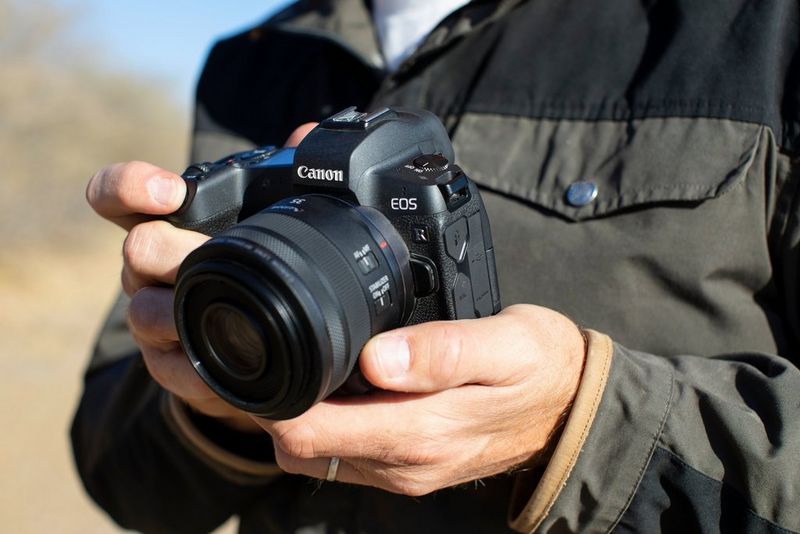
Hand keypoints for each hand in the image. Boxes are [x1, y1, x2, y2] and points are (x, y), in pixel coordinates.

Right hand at [85, 125, 318, 431]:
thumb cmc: (261, 271)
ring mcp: (154, 317)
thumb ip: (289, 176)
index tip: (169, 192)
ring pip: (144, 310)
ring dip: (182, 311)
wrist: (263, 344)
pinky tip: (221, 372)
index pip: (121, 196)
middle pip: (137, 248)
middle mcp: (151, 269)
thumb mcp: (278, 223)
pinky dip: (197, 371)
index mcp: (171, 226)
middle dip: (172, 251)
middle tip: (208, 256)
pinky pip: (168, 370)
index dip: (130, 186)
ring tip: (222, 312)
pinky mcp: (168, 365)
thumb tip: (307, 134)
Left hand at [254, 305, 585, 494]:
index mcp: (418, 432)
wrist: (573, 408)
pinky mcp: (409, 466)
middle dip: (274, 407)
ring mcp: (405, 470)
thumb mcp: (505, 344)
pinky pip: (346, 454)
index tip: (264, 356)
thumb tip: (376, 359)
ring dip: (299, 416)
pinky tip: (340, 386)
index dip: (273, 400)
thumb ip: (442, 353)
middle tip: (275, 350)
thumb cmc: (541, 367)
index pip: (310, 432)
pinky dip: (329, 424)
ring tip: (305, 363)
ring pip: (318, 456)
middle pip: (301, 449)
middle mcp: (402, 463)